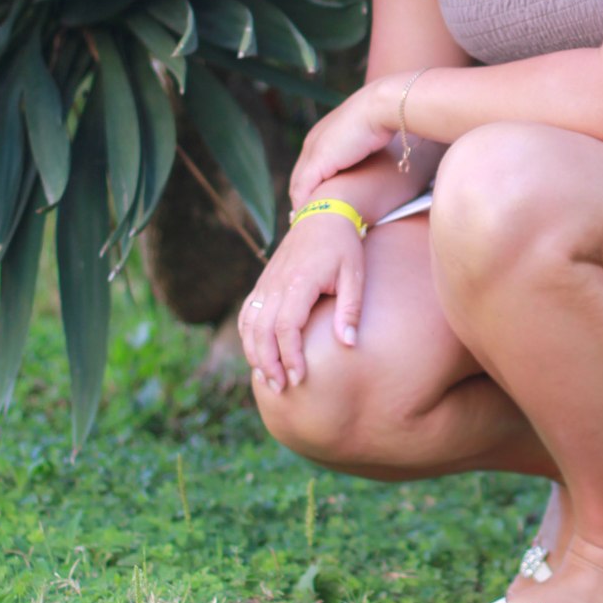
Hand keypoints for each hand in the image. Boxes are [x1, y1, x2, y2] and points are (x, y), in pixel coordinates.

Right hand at [237, 213, 364, 393]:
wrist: (322, 214)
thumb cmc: (343, 246)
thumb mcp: (354, 275)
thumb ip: (350, 310)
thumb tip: (349, 344)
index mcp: (299, 282)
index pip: (286, 326)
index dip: (289, 355)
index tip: (299, 378)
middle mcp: (276, 283)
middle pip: (261, 331)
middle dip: (269, 363)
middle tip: (281, 388)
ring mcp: (266, 283)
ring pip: (249, 325)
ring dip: (255, 354)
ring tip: (268, 379)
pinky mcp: (263, 283)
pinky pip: (247, 314)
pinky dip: (248, 337)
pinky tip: (257, 356)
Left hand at [289, 78, 398, 212]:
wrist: (382, 107)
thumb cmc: (384, 118)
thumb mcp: (369, 137)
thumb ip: (362, 149)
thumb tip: (374, 157)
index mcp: (322, 134)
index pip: (309, 166)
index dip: (310, 186)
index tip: (314, 203)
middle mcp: (312, 142)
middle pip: (298, 177)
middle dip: (301, 198)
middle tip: (303, 220)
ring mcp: (312, 151)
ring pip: (298, 185)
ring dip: (301, 205)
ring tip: (305, 224)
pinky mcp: (318, 161)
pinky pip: (303, 189)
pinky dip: (304, 205)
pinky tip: (308, 219)